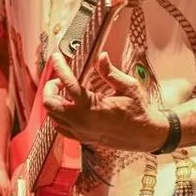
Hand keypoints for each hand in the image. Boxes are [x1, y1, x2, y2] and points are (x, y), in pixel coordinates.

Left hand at [43, 52, 167, 151]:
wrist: (145, 135)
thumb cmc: (138, 111)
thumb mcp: (128, 87)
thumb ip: (110, 72)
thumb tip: (101, 58)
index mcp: (92, 106)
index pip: (68, 84)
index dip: (60, 68)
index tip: (56, 58)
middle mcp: (82, 120)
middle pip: (50, 103)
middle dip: (51, 87)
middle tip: (60, 80)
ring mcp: (80, 131)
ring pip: (52, 116)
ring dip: (54, 101)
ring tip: (65, 92)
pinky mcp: (82, 138)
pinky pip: (60, 128)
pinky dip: (58, 116)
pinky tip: (68, 107)